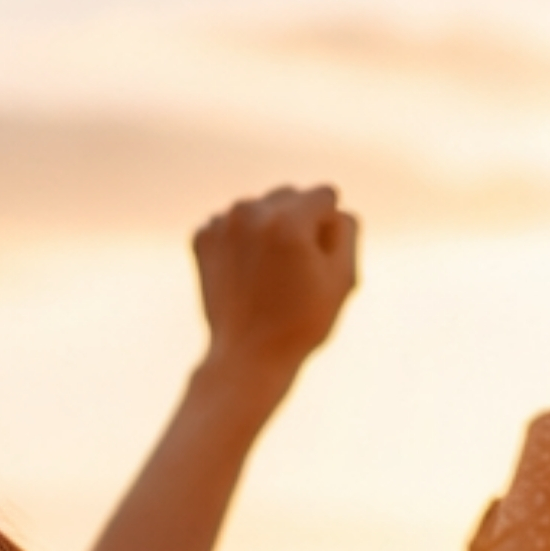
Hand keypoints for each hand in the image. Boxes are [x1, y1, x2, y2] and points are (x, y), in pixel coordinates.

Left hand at [195, 185, 361, 375]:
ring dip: (269, 229)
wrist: (248, 355)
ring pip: (261, 208)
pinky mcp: (202, 236)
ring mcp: (222, 222)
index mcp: (290, 220)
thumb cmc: (302, 321)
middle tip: (295, 269)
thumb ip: (346, 231)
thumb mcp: (343, 279)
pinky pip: (234, 223)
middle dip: (299, 222)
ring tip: (270, 273)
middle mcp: (251, 211)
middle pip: (290, 195)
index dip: (330, 229)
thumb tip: (334, 209)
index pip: (325, 195)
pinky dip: (242, 241)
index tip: (320, 262)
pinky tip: (247, 273)